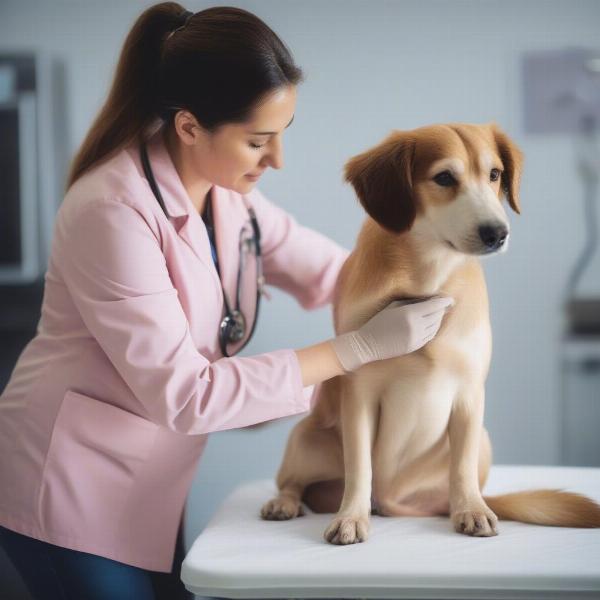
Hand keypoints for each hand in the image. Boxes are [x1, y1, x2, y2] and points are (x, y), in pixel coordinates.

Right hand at [330, 296, 453, 371]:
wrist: (367, 344)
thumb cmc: (378, 322)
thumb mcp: (392, 307)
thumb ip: (411, 302)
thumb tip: (428, 299)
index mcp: (410, 313)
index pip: (433, 306)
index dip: (443, 301)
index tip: (449, 299)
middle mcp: (415, 326)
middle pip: (436, 316)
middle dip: (441, 309)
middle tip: (445, 304)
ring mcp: (416, 338)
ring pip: (435, 327)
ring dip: (438, 320)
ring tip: (439, 313)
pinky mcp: (414, 347)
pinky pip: (429, 336)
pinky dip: (432, 329)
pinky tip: (431, 325)